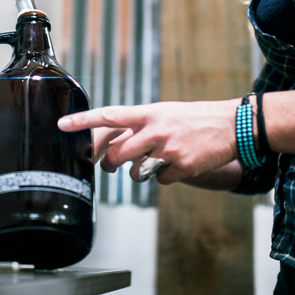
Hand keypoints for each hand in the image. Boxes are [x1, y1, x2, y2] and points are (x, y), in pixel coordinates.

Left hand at [58, 100, 240, 184]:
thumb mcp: (164, 113)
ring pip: (137, 173)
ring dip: (142, 173)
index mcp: (148, 114)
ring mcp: (168, 149)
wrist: (231, 125)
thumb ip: (140, 125)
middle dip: (110, 164)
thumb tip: (116, 142)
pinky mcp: (181, 167)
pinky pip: (161, 181)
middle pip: (117, 155)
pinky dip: (167, 177)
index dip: (84, 120)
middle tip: (109, 165)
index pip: (109, 115)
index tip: (62, 124)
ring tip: (157, 161)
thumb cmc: (194, 119)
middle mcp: (155, 130)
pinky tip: (179, 165)